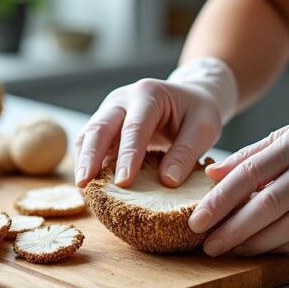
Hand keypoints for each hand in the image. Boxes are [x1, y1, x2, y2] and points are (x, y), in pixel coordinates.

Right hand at [75, 58, 236, 187]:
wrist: (188, 96)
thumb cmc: (197, 111)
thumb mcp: (205, 127)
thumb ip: (187, 152)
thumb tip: (167, 181)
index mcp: (148, 94)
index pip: (134, 127)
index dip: (127, 156)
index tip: (124, 182)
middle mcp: (122, 100)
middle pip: (99, 128)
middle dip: (90, 158)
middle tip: (85, 185)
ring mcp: (109, 112)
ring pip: (88, 137)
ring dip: (84, 165)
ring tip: (84, 193)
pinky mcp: (105, 127)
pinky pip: (90, 146)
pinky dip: (88, 167)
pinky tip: (91, 190)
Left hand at [188, 104, 288, 255]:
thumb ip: (254, 155)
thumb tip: (213, 174)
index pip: (248, 173)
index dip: (219, 201)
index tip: (197, 220)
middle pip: (264, 205)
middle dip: (230, 229)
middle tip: (207, 244)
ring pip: (286, 227)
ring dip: (253, 244)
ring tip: (230, 250)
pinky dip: (283, 248)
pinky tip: (263, 252)